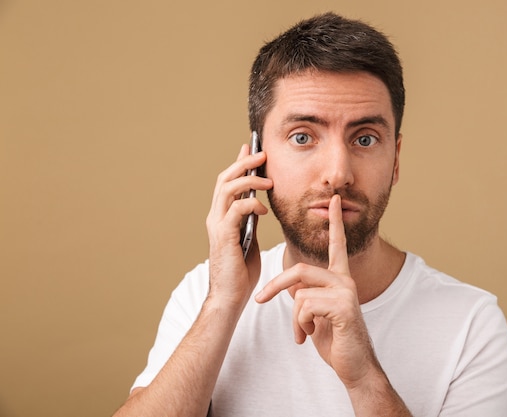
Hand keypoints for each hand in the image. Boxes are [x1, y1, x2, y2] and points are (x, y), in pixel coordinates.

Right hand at [205, 142, 272, 308]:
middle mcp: (216, 217)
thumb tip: (258, 206)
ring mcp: (217, 226)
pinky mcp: (223, 236)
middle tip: (261, 153)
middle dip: (244, 163)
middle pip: (225, 179)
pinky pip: (236, 210)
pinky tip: (264, 208)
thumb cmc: (240, 273)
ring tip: (268, 179)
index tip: (250, 148)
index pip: (228, 183)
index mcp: (222, 217)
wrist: (230, 298)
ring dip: (248, 179)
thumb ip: (250, 222)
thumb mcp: (249, 240)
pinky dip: (251, 204)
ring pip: (227, 189)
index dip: (239, 164)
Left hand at [255, 195, 378, 387]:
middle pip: (299, 270)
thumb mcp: (314, 313)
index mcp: (340, 278)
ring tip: (303, 332)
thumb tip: (292, 289)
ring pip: (299, 293)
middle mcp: (345, 280)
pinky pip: (305, 306)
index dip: (334, 222)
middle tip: (260, 300)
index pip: (336, 245)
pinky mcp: (343, 307)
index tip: (332, 201)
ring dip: (293, 317)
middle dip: (275, 286)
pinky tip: (310, 336)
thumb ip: (306, 295)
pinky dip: (300, 324)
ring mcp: (345, 292)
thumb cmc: (335, 339)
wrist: (354, 366)